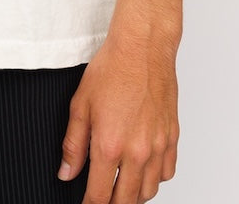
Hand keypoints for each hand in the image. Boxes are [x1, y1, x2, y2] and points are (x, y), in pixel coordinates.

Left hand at [57, 30, 178, 203]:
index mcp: (110, 145)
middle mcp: (137, 152)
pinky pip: (167, 173)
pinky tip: (143, 171)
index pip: (100, 196)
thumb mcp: (80, 105)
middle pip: (126, 200)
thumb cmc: (111, 69)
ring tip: (119, 188)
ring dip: (133, 195)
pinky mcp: (172, 138)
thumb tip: (66, 172)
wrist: (142, 49)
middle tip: (102, 199)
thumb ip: (73, 144)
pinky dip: (155, 178)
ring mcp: (158, 146)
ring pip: (148, 191)